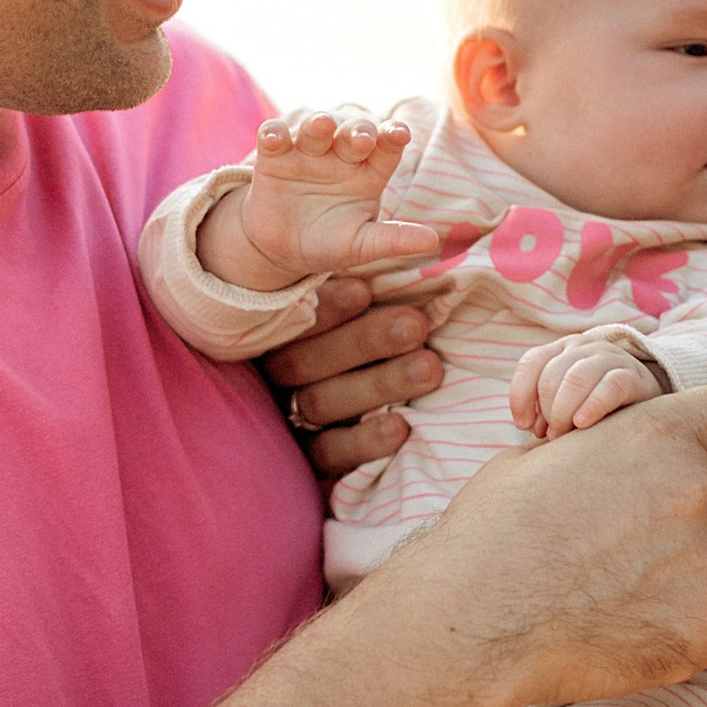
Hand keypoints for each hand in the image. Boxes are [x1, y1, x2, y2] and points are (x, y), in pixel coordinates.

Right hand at [201, 109, 443, 290]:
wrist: (283, 250)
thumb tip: (432, 241)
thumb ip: (393, 240)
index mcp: (369, 172)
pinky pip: (275, 137)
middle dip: (358, 131)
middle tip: (362, 138)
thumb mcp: (362, 246)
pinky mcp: (275, 157)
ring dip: (320, 124)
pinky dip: (274, 133)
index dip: (393, 137)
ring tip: (323, 125)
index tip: (400, 134)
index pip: (387, 148)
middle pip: (353, 132)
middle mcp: (341, 155)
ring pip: (317, 128)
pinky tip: (274, 137)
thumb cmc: (330, 243)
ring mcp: (308, 152)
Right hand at [261, 278, 441, 477]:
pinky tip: (401, 427)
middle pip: (306, 362)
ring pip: (321, 403)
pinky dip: (365, 442)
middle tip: (415, 325)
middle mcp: (278, 376)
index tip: (364, 289)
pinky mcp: (310, 462)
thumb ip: (371, 290)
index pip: (292, 320)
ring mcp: (292, 420)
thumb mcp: (366, 307)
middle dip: (365, 341)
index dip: (327, 308)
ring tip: (429, 368)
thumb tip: (416, 245)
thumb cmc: (372, 336)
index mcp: (281, 333)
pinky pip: (330, 455)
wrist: (379, 422)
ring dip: (378, 384)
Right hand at [385, 381, 706, 706]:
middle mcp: (698, 487)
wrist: (473, 622)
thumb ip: (608, 451)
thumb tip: (609, 452)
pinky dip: (681, 634)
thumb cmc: (489, 536)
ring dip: (697, 582)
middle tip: (651, 551)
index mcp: (659, 431)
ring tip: (620, 596)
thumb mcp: (544, 460)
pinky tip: (622, 634)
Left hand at [509, 327, 664, 438]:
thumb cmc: (595, 404)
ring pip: (576, 378)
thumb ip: (545, 409)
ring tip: (564, 434)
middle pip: (551, 376)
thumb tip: (529, 426)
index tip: (524, 425)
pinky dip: (591, 406)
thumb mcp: (566, 400)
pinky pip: (609, 386)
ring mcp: (610, 358)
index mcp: (562, 349)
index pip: (531, 363)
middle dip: (546, 410)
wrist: (645, 398)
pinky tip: (583, 424)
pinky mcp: (634, 376)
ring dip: (563, 411)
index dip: (521, 396)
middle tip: (552, 435)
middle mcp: (584, 347)